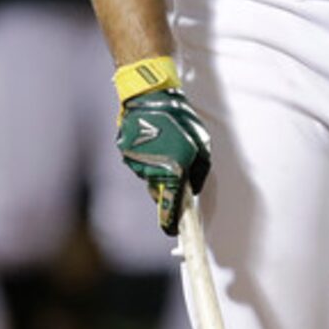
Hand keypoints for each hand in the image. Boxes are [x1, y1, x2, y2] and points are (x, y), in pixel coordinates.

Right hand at [116, 87, 211, 231]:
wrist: (151, 97)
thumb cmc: (181, 120)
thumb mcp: (202, 144)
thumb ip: (200, 170)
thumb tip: (194, 188)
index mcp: (174, 172)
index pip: (170, 207)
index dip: (171, 222)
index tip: (172, 231)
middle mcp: (153, 172)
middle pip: (159, 192)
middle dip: (168, 187)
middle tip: (175, 167)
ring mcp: (137, 164)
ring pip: (149, 177)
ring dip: (158, 169)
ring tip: (165, 146)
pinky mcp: (126, 154)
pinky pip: (139, 164)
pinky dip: (147, 158)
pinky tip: (153, 141)